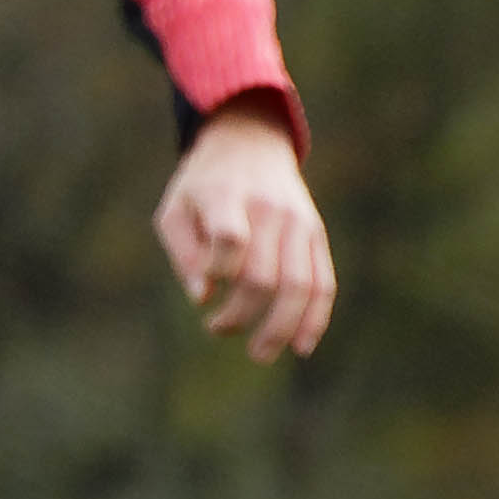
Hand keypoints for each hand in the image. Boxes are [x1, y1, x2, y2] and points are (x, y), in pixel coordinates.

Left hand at [152, 103, 336, 362]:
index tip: (203, 293)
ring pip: (300, 284)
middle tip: (217, 329)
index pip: (230, 240)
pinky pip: (324, 281)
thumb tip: (202, 297)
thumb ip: (184, 253)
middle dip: (240, 313)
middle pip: (264, 275)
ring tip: (260, 354)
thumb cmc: (202, 185)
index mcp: (228, 197)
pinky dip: (315, 316)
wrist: (251, 144)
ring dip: (280, 326)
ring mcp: (298, 223)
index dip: (217, 273)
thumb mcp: (174, 210)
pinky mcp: (315, 235)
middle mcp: (270, 210)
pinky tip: (301, 346)